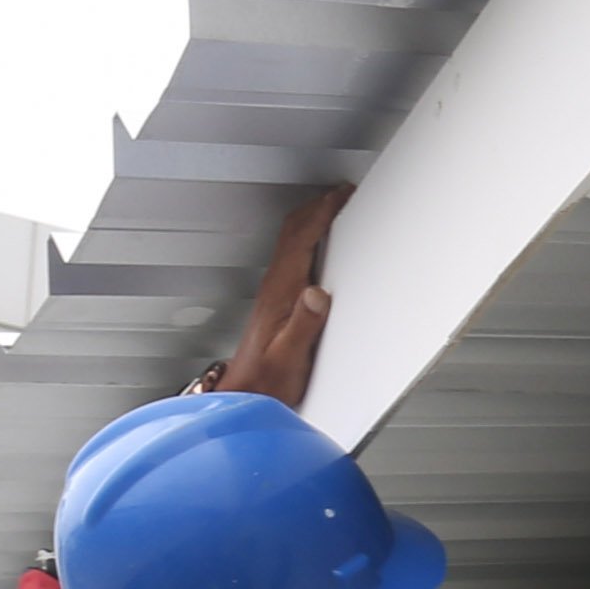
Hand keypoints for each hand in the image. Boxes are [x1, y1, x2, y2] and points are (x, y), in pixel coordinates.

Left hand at [196, 189, 346, 409]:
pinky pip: (292, 255)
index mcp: (282, 292)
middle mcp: (275, 286)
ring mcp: (275, 292)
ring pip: (291, 240)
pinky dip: (307, 238)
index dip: (322, 213)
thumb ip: (305, 325)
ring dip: (311, 219)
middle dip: (317, 207)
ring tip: (332, 209)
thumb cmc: (269, 381)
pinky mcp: (278, 301)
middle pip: (293, 231)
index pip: (302, 239)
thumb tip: (318, 293)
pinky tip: (318, 245)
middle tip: (340, 194)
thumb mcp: (291, 357)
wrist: (248, 394)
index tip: (341, 196)